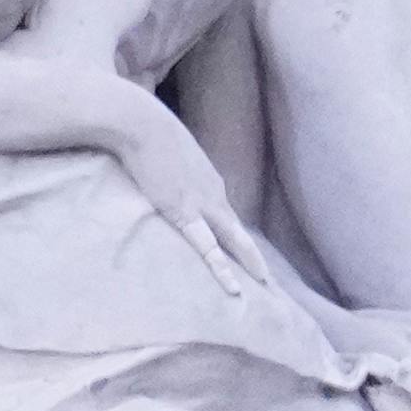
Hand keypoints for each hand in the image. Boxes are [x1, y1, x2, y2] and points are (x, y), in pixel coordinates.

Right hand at [100, 85, 260, 282]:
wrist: (140, 122)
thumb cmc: (147, 133)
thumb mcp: (169, 154)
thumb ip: (174, 171)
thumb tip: (166, 177)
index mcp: (210, 181)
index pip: (229, 217)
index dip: (239, 239)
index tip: (248, 257)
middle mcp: (215, 194)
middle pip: (241, 233)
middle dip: (256, 258)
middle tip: (271, 281)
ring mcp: (203, 204)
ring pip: (235, 242)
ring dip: (251, 265)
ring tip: (265, 288)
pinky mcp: (184, 213)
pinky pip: (209, 249)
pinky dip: (223, 270)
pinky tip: (234, 288)